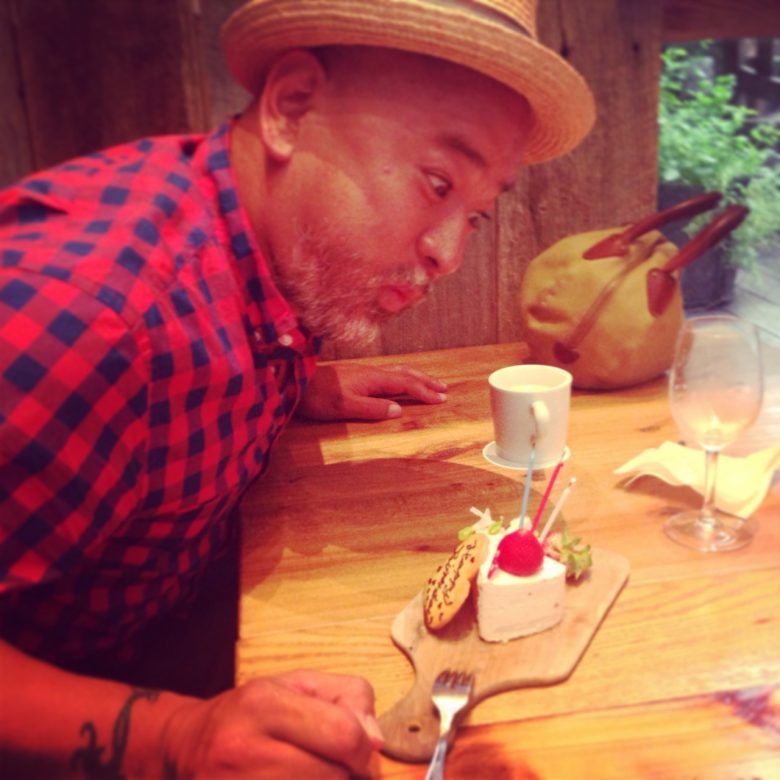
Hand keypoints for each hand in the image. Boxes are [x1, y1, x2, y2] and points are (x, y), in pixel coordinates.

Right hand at [164, 670, 382, 778]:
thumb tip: (375, 741)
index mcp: (262, 705)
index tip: (357, 748)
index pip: (345, 736)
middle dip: (347, 775)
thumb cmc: (248, 713)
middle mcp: (243, 750)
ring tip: (312, 775)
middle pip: (335, 777)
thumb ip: (347, 698)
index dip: (363, 747)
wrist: (185, 749)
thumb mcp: (296, 684)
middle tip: (334, 766)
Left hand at [297, 363, 446, 420]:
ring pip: (397, 371)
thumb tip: (399, 411)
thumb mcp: (345, 406)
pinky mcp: (357, 375)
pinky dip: (402, 376)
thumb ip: (372, 409)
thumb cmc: (317, 396)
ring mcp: (364, 372)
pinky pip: (388, 373)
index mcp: (373, 379)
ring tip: (428, 383)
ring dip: (416, 377)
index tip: (441, 399)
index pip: (406, 384)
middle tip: (443, 389)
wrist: (296, 381)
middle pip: (406, 374)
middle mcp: (371, 372)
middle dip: (426, 381)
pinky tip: (398, 381)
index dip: (424, 392)